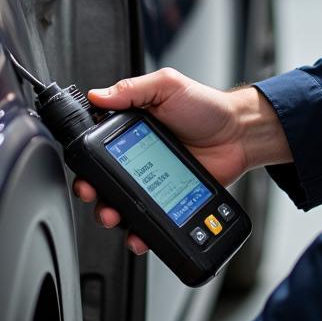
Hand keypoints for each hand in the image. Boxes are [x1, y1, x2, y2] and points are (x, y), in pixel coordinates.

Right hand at [72, 67, 289, 253]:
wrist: (239, 135)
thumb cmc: (206, 107)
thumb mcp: (168, 87)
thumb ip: (132, 89)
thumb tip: (99, 94)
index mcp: (131, 127)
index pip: (97, 146)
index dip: (85, 160)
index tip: (82, 170)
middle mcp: (137, 155)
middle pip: (102, 180)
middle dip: (92, 192)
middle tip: (93, 194)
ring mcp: (151, 179)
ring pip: (120, 204)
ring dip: (111, 214)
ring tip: (114, 215)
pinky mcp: (167, 199)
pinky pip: (147, 220)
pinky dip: (139, 232)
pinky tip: (138, 233)